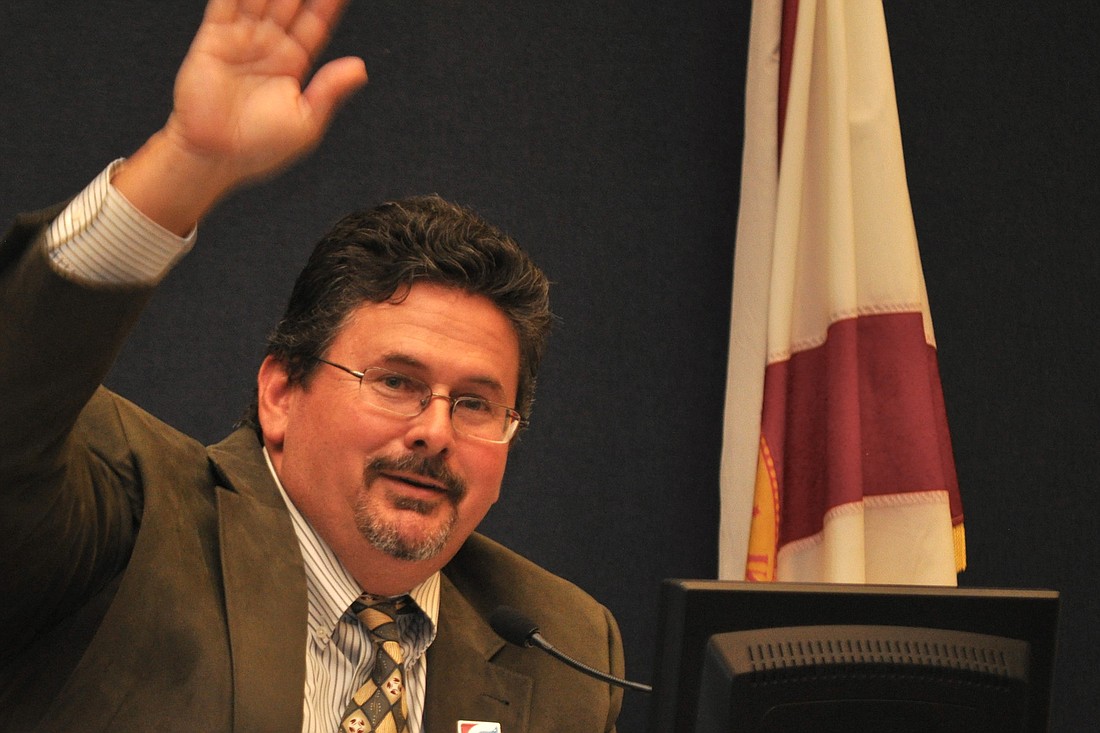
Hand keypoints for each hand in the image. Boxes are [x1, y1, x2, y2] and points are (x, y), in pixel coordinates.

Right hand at [114, 0, 366, 232]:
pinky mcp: (214, 38)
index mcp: (294, 62)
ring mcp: (242, 38)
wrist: (215, 157)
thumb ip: (330, 90)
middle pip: (291, 0)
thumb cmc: (260, 148)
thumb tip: (361, 67)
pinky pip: (226, 3)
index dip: (330, 0)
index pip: (317, 20)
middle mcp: (270, 45)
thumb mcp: (306, 122)